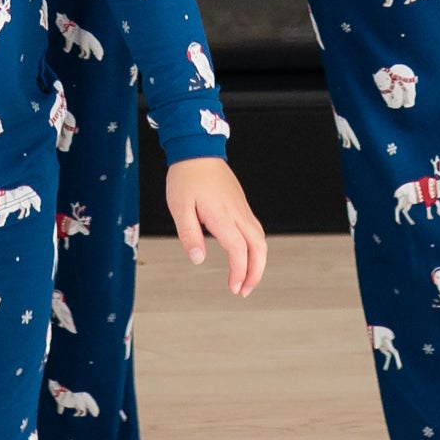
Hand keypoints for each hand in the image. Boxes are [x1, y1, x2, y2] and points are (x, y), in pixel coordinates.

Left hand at [164, 155, 267, 296]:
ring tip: (246, 278)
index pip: (239, 250)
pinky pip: (254, 229)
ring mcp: (242, 207)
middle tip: (245, 290)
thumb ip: (189, 235)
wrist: (198, 149)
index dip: (240, 272)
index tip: (234, 287)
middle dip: (256, 272)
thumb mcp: (179, 207)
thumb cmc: (187, 176)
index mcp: (222, 215)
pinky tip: (245, 254)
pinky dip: (255, 247)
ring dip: (257, 261)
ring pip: (260, 238)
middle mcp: (237, 212)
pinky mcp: (241, 204)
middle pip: (258, 247)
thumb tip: (198, 259)